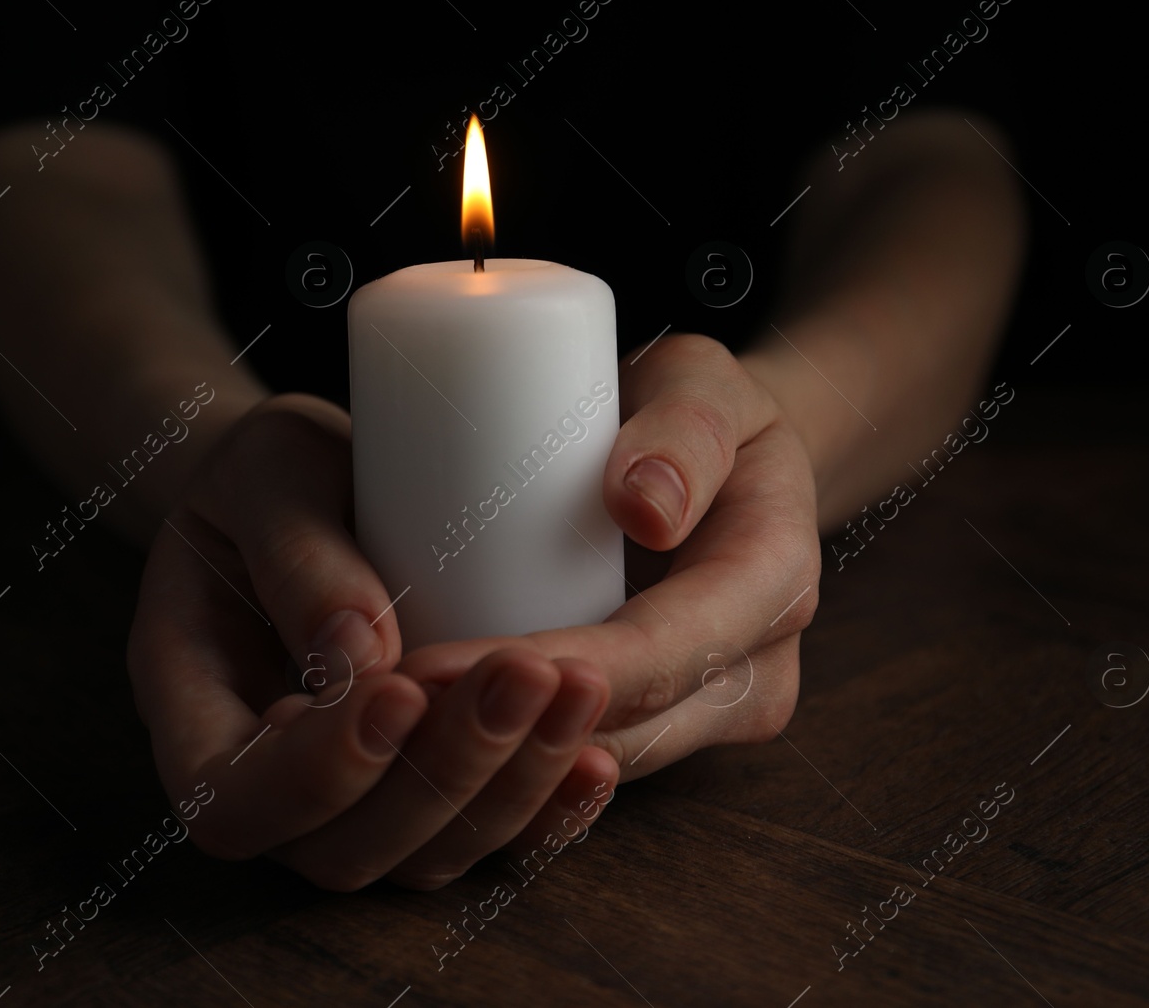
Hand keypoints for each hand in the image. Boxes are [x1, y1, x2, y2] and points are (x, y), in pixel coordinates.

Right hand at [125, 393, 618, 890]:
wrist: (322, 488)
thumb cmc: (274, 475)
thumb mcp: (267, 473)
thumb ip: (298, 556)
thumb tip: (360, 654)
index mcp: (194, 710)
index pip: (234, 799)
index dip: (320, 771)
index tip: (402, 688)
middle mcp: (271, 783)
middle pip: (345, 850)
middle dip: (445, 774)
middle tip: (523, 674)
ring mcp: (356, 803)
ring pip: (428, 857)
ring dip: (514, 788)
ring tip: (578, 689)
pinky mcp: (435, 792)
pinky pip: (490, 836)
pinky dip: (548, 807)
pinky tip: (596, 749)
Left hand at [400, 334, 819, 779]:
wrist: (719, 459)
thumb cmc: (697, 408)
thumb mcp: (700, 382)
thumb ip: (685, 428)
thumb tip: (644, 508)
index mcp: (774, 583)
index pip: (658, 653)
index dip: (548, 670)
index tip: (437, 662)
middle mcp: (756, 671)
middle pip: (622, 732)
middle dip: (497, 735)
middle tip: (374, 709)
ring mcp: (713, 713)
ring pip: (594, 766)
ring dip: (490, 764)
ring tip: (377, 732)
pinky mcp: (664, 730)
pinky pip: (582, 765)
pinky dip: (506, 767)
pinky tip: (417, 752)